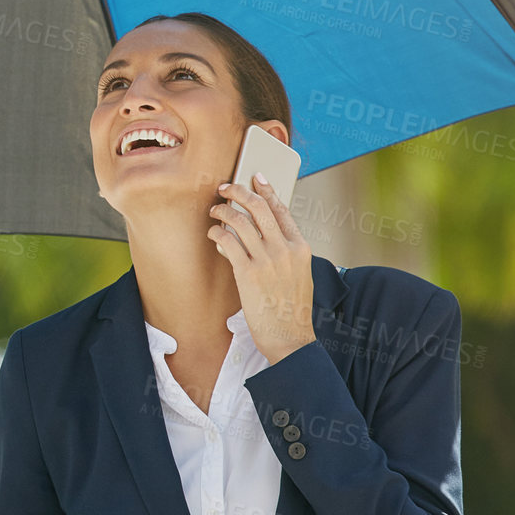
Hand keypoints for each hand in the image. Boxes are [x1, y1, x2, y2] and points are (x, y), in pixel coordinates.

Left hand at [207, 174, 315, 362]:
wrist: (290, 338)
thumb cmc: (291, 309)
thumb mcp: (298, 274)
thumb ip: (283, 252)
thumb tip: (256, 232)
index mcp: (301, 248)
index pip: (282, 209)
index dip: (267, 189)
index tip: (255, 176)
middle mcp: (286, 250)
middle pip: (259, 207)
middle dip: (239, 191)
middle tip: (225, 187)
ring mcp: (268, 260)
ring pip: (240, 221)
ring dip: (222, 211)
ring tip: (214, 211)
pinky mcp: (249, 273)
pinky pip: (228, 241)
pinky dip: (217, 233)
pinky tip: (213, 234)